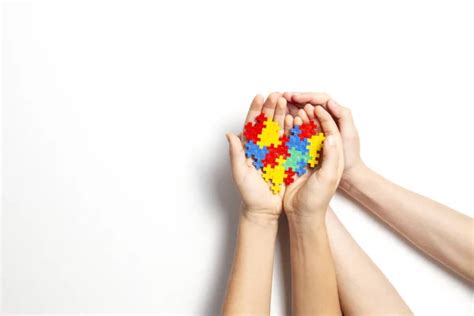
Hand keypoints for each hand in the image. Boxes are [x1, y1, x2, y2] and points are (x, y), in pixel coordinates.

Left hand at [226, 93, 288, 223]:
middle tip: (276, 94)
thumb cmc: (249, 194)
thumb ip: (236, 154)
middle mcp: (262, 148)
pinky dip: (293, 130)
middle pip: (267, 124)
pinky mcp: (286, 160)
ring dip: (282, 115)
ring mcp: (275, 153)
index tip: (259, 97)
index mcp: (249, 149)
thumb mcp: (240, 174)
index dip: (255, 110)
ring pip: (279, 130)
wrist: (264, 210)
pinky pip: (291, 142)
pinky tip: (297, 119)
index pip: (252, 125)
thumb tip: (229, 134)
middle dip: (271, 108)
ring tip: (287, 102)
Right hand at [283, 105, 343, 220]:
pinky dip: (287, 132)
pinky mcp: (294, 162)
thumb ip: (330, 155)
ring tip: (289, 107)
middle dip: (307, 113)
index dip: (322, 115)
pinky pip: (291, 143)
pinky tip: (281, 123)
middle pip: (315, 128)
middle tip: (299, 101)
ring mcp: (307, 157)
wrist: (303, 215)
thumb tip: (331, 134)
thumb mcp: (328, 176)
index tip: (313, 104)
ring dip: (297, 120)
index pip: (329, 129)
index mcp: (332, 155)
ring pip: (302, 133)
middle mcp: (320, 154)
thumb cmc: (318, 199)